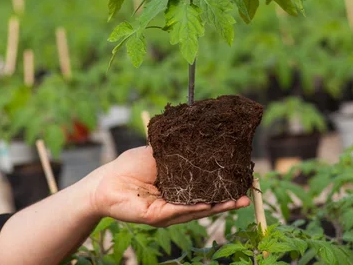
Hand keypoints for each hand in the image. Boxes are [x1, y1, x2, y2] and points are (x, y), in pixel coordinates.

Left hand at [87, 146, 249, 226]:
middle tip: (248, 195)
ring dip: (218, 206)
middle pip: (207, 202)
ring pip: (197, 210)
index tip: (243, 180)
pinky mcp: (157, 217)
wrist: (104, 181)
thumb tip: (200, 135)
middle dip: (228, 200)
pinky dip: (194, 208)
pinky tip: (210, 204)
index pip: (206, 188)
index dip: (224, 185)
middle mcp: (178, 202)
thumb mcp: (159, 153)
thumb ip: (178, 150)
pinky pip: (178, 212)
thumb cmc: (129, 166)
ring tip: (237, 201)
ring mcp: (169, 212)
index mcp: (180, 188)